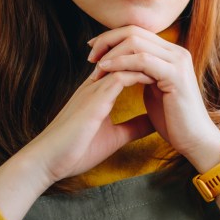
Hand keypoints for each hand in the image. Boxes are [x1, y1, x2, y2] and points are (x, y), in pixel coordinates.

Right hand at [0, 67, 155, 219]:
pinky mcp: (94, 100)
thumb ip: (133, 127)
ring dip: (146, 63)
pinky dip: (138, 75)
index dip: (147, 65)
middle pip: (125, 58)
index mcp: (99, 92)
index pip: (126, 67)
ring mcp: (94, 90)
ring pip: (124, 63)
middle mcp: (96, 86)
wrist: (48, 161)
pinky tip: (156, 77)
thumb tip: (155, 123)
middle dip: (149, 57)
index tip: (168, 69)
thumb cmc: (76, 151)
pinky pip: (119, 76)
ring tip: (167, 65)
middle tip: (171, 60)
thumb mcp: (114, 136)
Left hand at [87, 26, 219, 169]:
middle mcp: (177, 52)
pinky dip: (120, 63)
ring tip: (96, 67)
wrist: (194, 140)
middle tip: (91, 57)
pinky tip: (106, 71)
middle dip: (108, 41)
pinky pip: (142, 60)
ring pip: (136, 41)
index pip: (137, 32)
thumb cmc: (173, 120)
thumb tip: (122, 66)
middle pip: (134, 31)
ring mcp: (178, 61)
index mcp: (172, 54)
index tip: (93, 50)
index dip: (112, 38)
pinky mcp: (175, 74)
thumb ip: (142, 74)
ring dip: (111, 53)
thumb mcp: (154, 90)